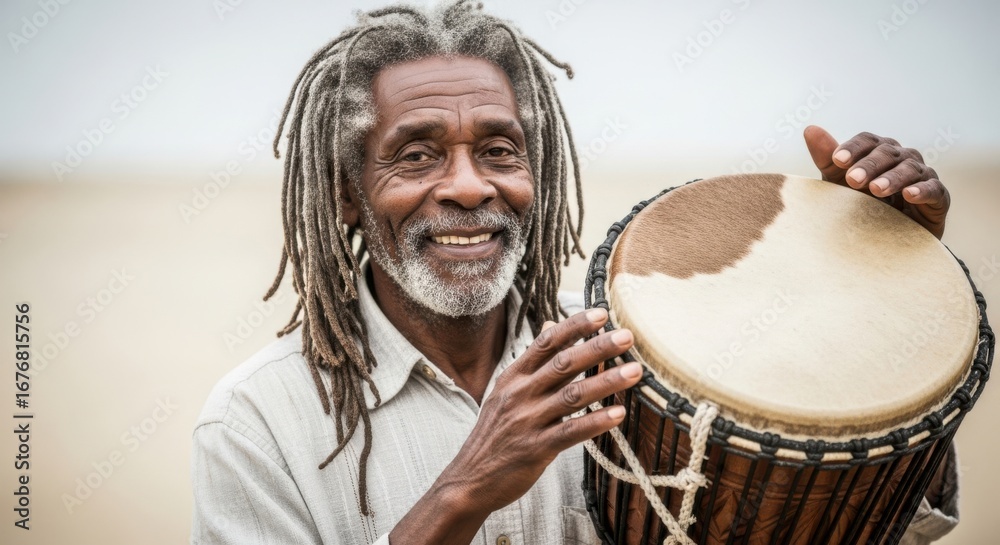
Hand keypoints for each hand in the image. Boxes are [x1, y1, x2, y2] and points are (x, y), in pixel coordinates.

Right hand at [449, 307, 638, 510]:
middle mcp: (520, 394)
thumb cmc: (494, 433)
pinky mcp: (536, 448)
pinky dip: (595, 422)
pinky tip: (618, 413)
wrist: (469, 478)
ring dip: (606, 382)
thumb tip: (552, 326)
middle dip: (597, 349)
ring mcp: (527, 421)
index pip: (547, 343)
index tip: (601, 314)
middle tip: (627, 337)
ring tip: (634, 372)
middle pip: (563, 364)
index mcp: (513, 376)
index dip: (575, 326)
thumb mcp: (505, 391)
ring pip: (572, 395)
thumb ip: (534, 362)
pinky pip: (571, 432)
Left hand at [804, 125, 949, 238]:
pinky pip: (934, 189)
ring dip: (893, 178)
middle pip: (887, 153)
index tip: (837, 160)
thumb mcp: (839, 183)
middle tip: (852, 180)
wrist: (884, 239)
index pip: (867, 141)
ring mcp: (922, 175)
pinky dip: (922, 190)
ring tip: (876, 189)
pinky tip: (909, 195)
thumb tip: (809, 128)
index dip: (853, 148)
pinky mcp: (938, 197)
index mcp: (878, 152)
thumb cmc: (860, 205)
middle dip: (869, 165)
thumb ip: (827, 158)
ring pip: (910, 168)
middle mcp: (902, 158)